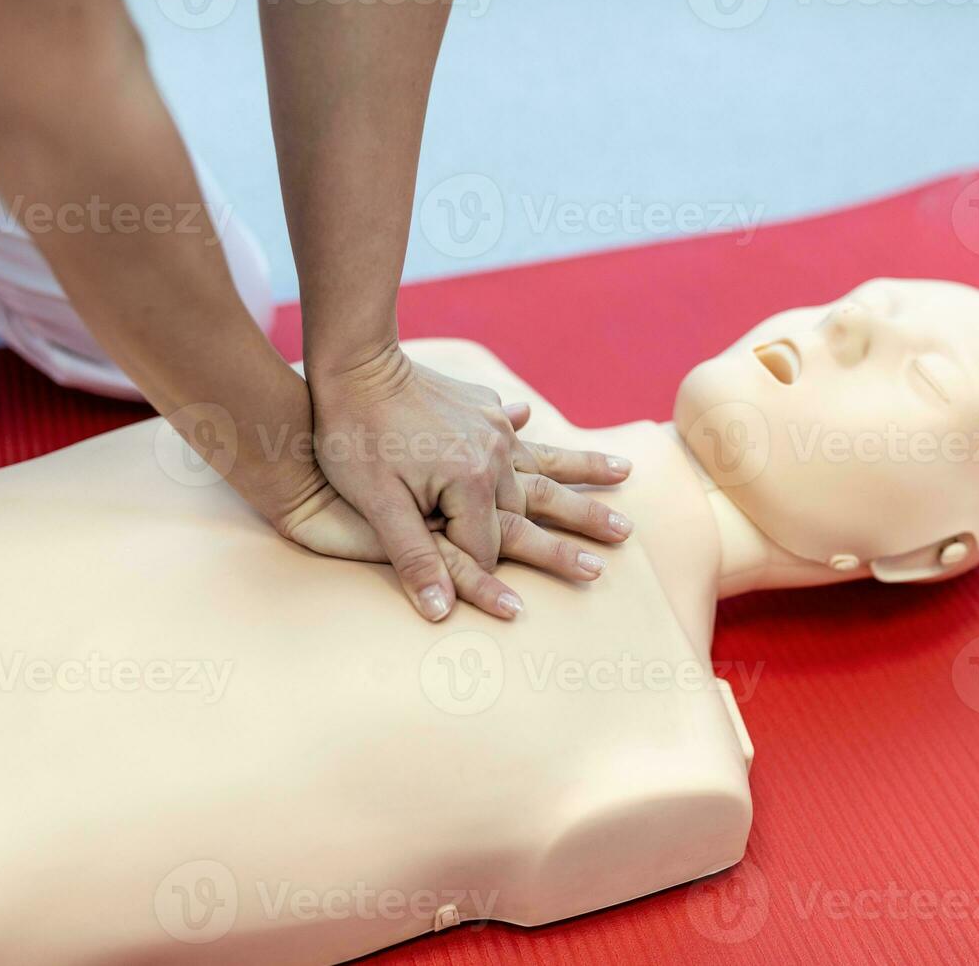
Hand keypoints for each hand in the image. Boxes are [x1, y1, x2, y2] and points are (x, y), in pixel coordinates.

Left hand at [308, 343, 631, 619]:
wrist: (352, 365)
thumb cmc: (354, 438)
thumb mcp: (378, 505)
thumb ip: (414, 559)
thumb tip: (441, 612)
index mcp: (470, 480)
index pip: (487, 545)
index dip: (483, 577)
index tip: (502, 605)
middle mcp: (494, 452)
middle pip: (536, 504)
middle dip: (580, 525)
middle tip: (626, 537)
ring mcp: (491, 425)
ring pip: (541, 461)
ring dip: (582, 471)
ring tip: (625, 473)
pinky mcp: (480, 406)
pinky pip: (515, 428)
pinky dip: (532, 433)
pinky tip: (538, 420)